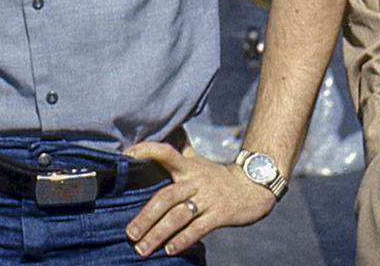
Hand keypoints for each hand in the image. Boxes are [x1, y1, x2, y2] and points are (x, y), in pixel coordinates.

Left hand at [122, 141, 276, 257]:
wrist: (254, 187)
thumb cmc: (217, 176)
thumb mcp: (198, 160)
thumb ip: (180, 150)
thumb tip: (165, 130)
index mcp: (188, 166)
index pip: (166, 153)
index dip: (146, 150)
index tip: (126, 156)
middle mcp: (196, 180)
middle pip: (166, 197)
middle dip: (145, 217)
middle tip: (130, 234)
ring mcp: (208, 198)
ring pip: (179, 216)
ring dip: (158, 234)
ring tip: (142, 249)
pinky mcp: (221, 214)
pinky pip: (199, 228)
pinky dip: (183, 239)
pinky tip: (169, 250)